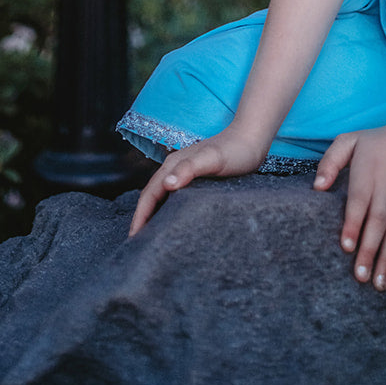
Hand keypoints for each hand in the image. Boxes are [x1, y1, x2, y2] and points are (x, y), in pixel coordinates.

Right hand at [128, 126, 267, 235]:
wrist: (251, 138)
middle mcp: (174, 168)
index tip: (134, 239)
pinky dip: (166, 211)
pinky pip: (174, 197)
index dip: (140, 216)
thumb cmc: (234, 150)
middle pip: (151, 196)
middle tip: (137, 246)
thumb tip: (166, 184)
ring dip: (152, 215)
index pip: (149, 193)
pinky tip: (172, 223)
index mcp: (173, 164)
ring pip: (161, 197)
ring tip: (149, 239)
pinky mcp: (194, 178)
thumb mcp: (213, 159)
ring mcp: (184, 172)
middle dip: (141, 219)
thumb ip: (190, 168)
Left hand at [313, 121, 385, 289]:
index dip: (353, 224)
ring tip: (378, 284)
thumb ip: (331, 161)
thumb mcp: (348, 140)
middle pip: (378, 222)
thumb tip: (317, 187)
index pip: (359, 202)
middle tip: (360, 277)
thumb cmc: (375, 140)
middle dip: (370, 251)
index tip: (346, 247)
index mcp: (367, 174)